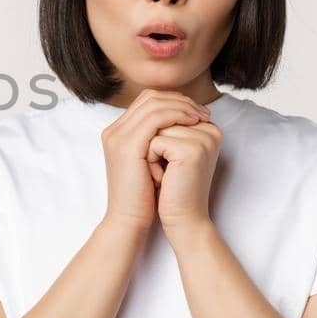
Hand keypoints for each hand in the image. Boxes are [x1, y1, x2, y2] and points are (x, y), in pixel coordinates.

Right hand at [100, 89, 210, 228]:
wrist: (129, 221)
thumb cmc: (144, 198)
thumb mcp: (151, 164)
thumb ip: (158, 143)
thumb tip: (184, 126)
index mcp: (118, 134)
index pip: (147, 102)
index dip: (174, 102)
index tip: (196, 112)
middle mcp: (114, 131)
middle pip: (149, 97)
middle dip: (179, 100)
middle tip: (202, 112)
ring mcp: (118, 137)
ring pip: (153, 104)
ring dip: (181, 107)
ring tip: (201, 118)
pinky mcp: (127, 146)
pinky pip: (155, 119)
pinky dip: (177, 116)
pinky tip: (193, 124)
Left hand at [149, 109, 223, 230]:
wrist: (180, 219)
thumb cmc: (169, 187)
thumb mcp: (165, 149)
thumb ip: (164, 121)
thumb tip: (149, 96)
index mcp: (206, 125)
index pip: (165, 106)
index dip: (151, 132)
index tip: (160, 158)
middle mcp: (210, 128)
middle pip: (160, 113)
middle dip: (149, 140)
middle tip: (159, 168)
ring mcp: (204, 137)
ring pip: (156, 126)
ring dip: (147, 150)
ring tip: (161, 173)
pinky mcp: (194, 149)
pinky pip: (155, 141)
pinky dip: (150, 161)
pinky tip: (163, 179)